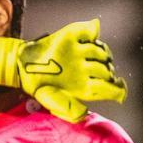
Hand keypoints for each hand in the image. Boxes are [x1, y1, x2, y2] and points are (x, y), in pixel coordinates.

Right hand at [0, 19, 126, 122]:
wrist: (24, 68)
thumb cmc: (40, 87)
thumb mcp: (52, 103)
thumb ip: (69, 111)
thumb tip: (86, 112)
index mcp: (86, 86)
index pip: (111, 88)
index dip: (118, 89)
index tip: (119, 87)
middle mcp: (87, 68)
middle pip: (107, 67)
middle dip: (105, 70)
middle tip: (90, 72)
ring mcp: (81, 51)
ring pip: (101, 49)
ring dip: (98, 52)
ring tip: (84, 56)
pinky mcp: (73, 36)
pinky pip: (89, 30)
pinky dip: (91, 31)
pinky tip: (86, 38)